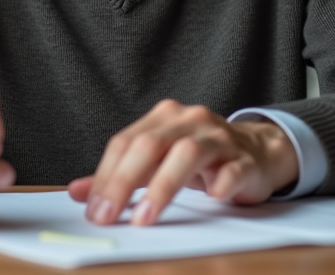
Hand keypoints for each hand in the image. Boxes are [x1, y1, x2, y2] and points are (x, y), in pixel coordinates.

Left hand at [67, 99, 298, 226]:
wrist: (257, 151)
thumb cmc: (201, 159)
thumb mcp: (157, 161)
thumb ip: (119, 175)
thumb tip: (77, 192)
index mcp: (164, 118)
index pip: (126, 142)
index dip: (106, 175)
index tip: (93, 209)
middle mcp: (190, 121)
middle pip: (151, 146)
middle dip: (125, 182)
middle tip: (109, 216)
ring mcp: (220, 138)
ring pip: (188, 154)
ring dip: (163, 187)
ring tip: (144, 217)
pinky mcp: (246, 160)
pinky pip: (233, 169)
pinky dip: (221, 182)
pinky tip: (212, 197)